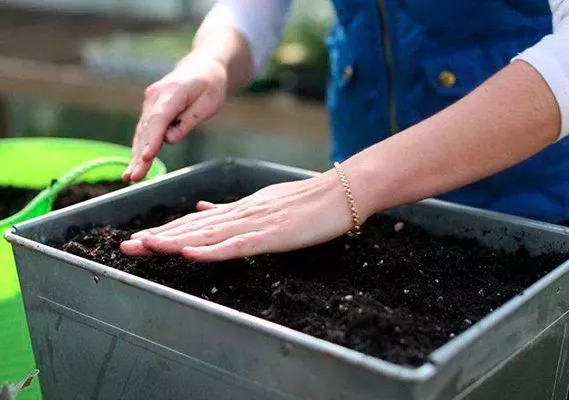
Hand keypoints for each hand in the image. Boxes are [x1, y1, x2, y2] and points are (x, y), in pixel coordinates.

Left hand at [120, 172, 356, 261]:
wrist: (340, 193)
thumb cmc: (307, 201)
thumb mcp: (264, 203)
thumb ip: (232, 209)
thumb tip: (202, 209)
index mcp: (239, 210)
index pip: (195, 223)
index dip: (166, 231)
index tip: (140, 239)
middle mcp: (240, 214)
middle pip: (193, 229)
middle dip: (158, 238)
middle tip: (126, 247)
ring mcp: (255, 224)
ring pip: (207, 235)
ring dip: (174, 242)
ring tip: (145, 247)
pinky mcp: (272, 235)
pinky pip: (237, 245)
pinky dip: (211, 250)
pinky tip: (190, 253)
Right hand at [123, 54, 227, 181]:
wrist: (201, 68)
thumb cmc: (209, 85)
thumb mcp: (209, 102)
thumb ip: (189, 120)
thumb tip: (170, 140)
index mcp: (172, 92)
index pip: (159, 119)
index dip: (152, 140)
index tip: (146, 157)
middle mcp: (155, 96)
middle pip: (147, 130)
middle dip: (139, 155)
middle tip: (134, 177)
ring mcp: (149, 103)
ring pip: (142, 133)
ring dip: (135, 156)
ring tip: (130, 177)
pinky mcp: (150, 110)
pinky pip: (144, 132)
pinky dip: (139, 148)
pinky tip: (133, 165)